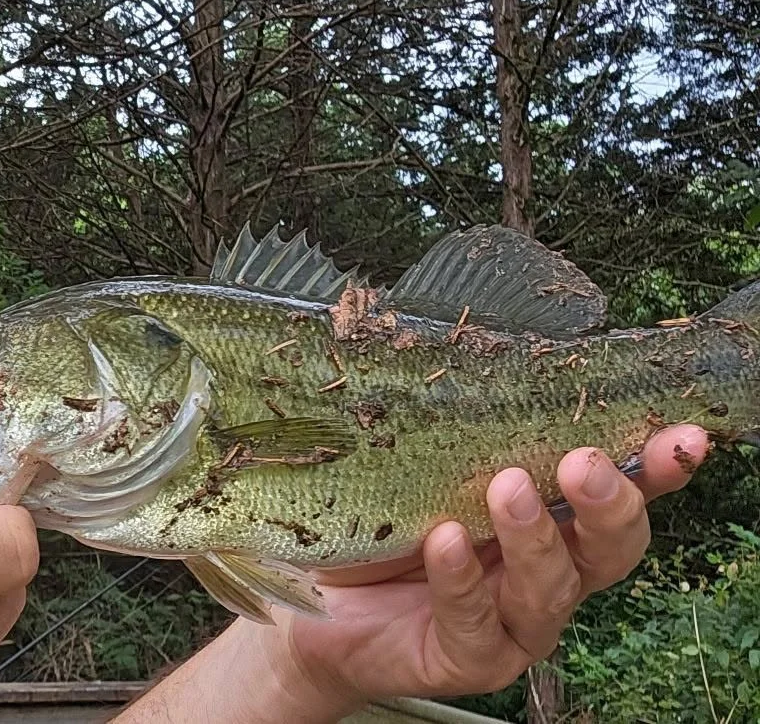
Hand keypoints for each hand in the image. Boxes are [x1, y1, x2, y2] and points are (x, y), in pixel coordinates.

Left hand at [116, 425, 706, 721]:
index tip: (680, 435)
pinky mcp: (469, 657)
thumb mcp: (415, 458)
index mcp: (549, 517)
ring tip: (504, 488)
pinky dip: (461, 578)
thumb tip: (467, 332)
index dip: (657, 468)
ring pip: (551, 588)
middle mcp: (547, 572)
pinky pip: (475, 620)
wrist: (309, 596)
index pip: (620, 493)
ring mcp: (513, 622)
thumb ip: (456, 418)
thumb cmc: (373, 518)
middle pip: (610, 549)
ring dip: (533, 536)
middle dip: (608, 504)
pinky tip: (444, 543)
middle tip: (580, 462)